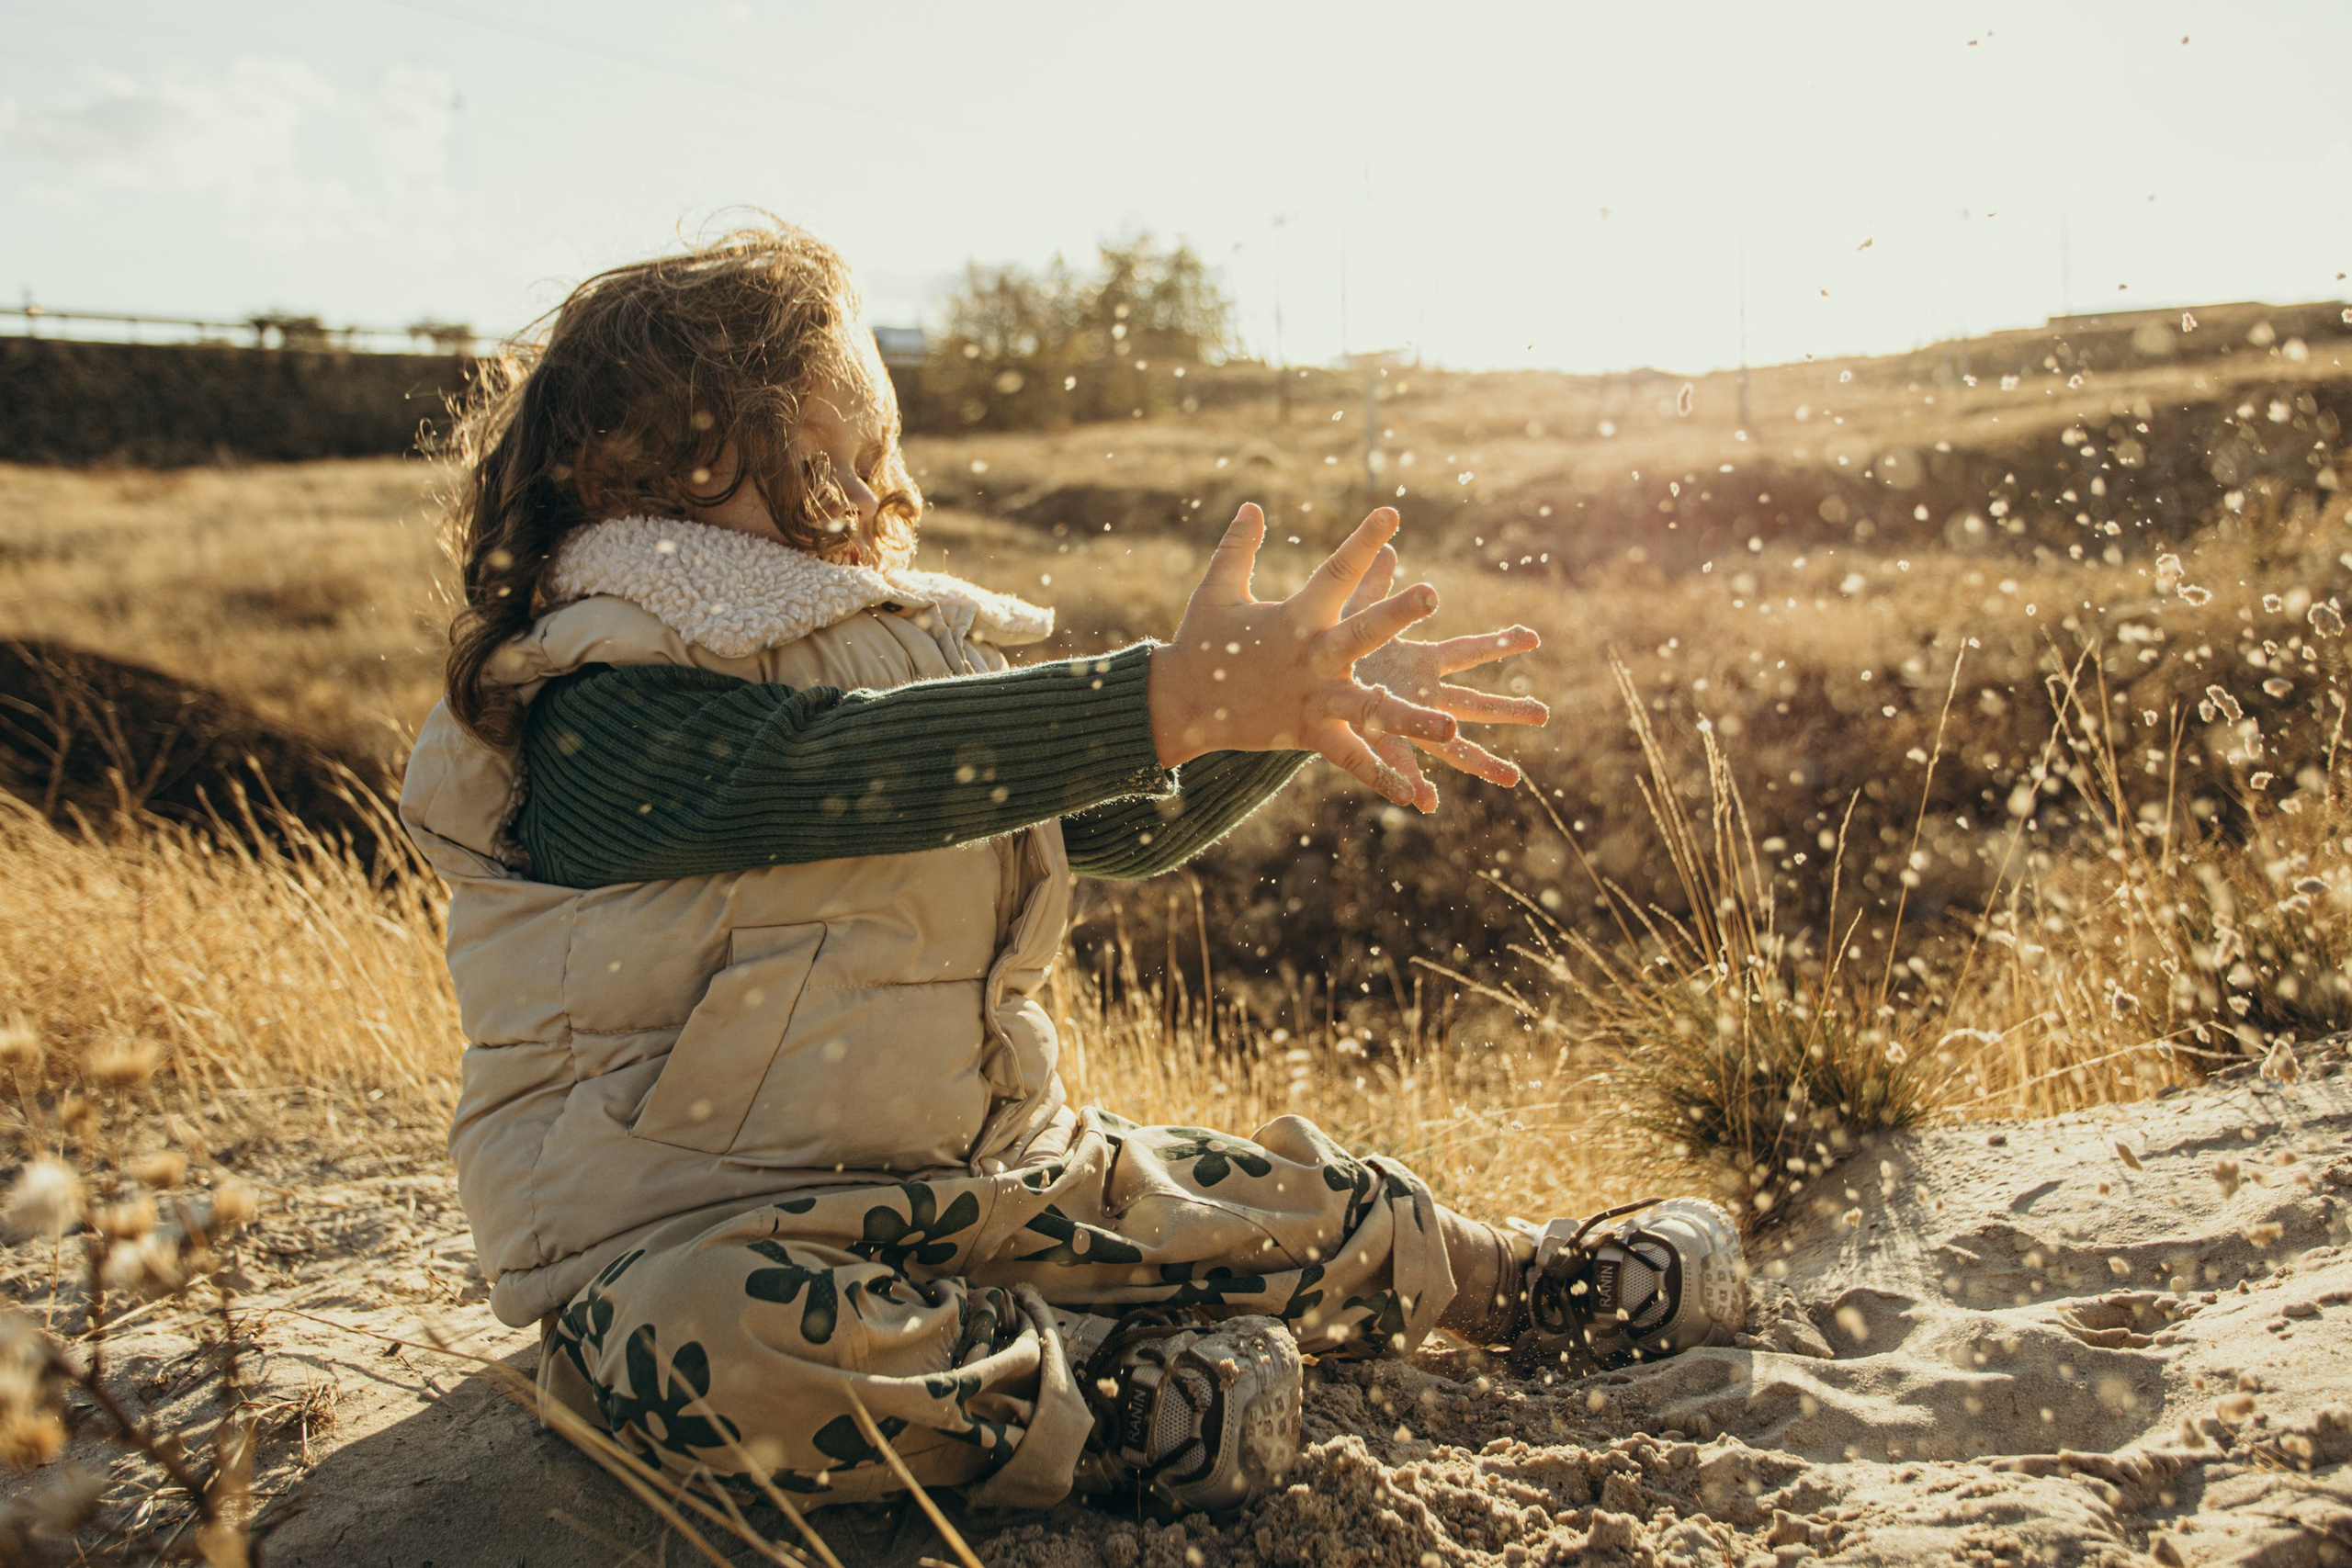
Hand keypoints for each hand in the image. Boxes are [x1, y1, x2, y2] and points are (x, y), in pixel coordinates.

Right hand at [1147, 504, 1457, 805]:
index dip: (1362, 541)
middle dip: (1395, 614)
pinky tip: (1416, 798)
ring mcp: (1312, 698)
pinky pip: (1351, 759)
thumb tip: (1252, 505)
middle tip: (1431, 594)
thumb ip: (1238, 547)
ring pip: (1367, 708)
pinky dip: (1381, 778)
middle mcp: (1310, 657)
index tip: (1393, 512)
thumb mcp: (1217, 589)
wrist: (1178, 703)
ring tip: (1449, 724)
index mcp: (1295, 617)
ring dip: (1410, 718)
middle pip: (1359, 632)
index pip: (1335, 572)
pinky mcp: (1308, 733)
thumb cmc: (1200, 642)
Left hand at [1344, 544, 1547, 810]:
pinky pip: (1394, 766)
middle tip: (1545, 714)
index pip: (1467, 651)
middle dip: (1508, 709)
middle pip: (1472, 702)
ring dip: (1480, 761)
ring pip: (1448, 745)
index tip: (1533, 637)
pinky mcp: (1374, 739)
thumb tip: (1389, 548)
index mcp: (1418, 663)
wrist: (1296, 679)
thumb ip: (1373, 585)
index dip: (1499, 643)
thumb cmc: (1326, 643)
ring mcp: (1402, 721)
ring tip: (1513, 780)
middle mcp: (1419, 695)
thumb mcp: (1351, 612)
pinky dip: (1411, 787)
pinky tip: (1427, 805)